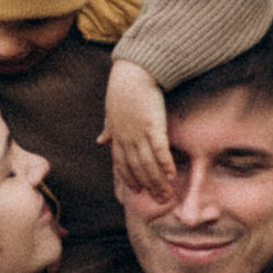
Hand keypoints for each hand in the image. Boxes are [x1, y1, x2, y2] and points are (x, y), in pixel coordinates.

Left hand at [99, 55, 174, 203]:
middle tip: (159, 201)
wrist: (134, 71)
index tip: (136, 193)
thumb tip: (100, 141)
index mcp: (116, 136)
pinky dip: (165, 164)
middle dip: (148, 187)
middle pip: (137, 169)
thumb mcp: (111, 111)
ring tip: (167, 195)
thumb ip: (108, 128)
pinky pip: (160, 149)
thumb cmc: (123, 89)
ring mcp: (139, 133)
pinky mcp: (153, 125)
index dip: (129, 180)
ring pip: (148, 164)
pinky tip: (172, 175)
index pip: (121, 164)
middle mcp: (126, 138)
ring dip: (158, 182)